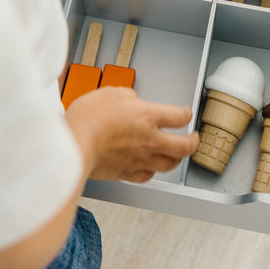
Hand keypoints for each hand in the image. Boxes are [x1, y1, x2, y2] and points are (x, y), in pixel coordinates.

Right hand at [64, 87, 198, 182]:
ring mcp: (139, 159)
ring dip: (176, 159)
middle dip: (193, 142)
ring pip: (169, 165)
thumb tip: (133, 102)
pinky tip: (150, 168)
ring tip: (177, 155)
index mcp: (148, 116)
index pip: (179, 116)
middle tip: (194, 138)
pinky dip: (152, 171)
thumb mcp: (111, 92)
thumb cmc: (90, 117)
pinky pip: (147, 176)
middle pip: (184, 146)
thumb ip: (129, 97)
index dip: (186, 113)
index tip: (186, 113)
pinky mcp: (125, 173)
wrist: (75, 144)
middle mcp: (150, 139)